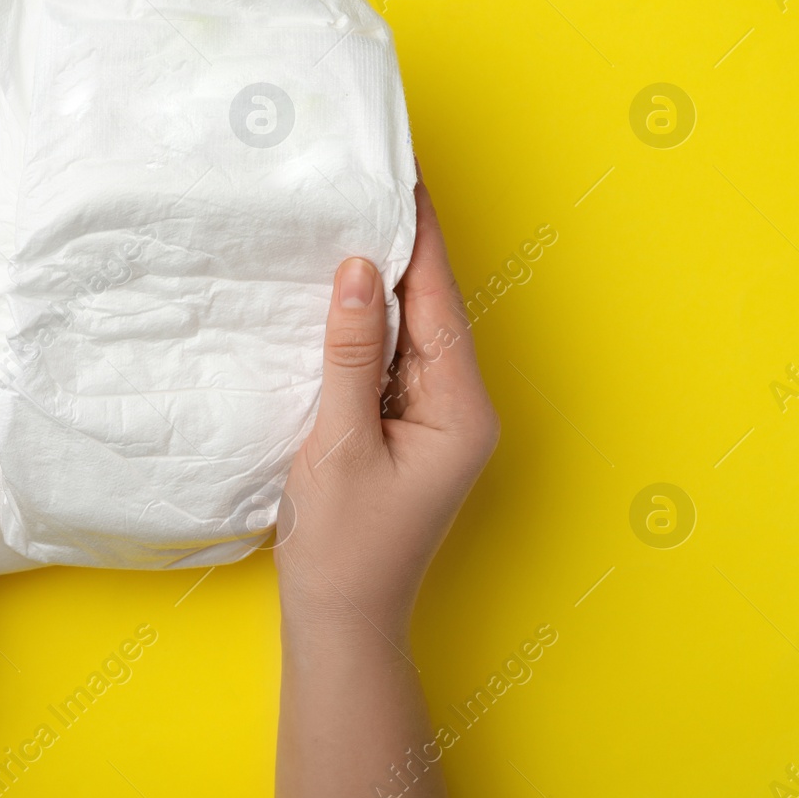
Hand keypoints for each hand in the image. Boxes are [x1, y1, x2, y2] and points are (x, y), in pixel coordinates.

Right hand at [273, 178, 495, 797]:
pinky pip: (391, 361)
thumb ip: (350, 353)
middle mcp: (460, 409)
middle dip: (403, 248)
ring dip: (382, 283)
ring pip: (411, 333)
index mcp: (460, 410)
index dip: (421, 237)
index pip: (440, 302)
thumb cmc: (342, 545)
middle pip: (432, 310)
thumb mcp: (338, 442)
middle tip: (372, 182)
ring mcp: (435, 421)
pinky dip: (367, 326)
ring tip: (351, 219)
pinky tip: (339, 296)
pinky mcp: (406, 431)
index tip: (405, 177)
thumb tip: (358, 270)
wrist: (341, 620)